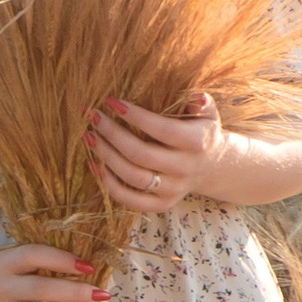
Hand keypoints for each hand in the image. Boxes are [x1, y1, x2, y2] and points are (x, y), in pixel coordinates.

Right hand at [0, 241, 109, 301]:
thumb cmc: (2, 267)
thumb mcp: (15, 255)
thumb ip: (42, 260)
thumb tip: (87, 268)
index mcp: (6, 262)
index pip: (34, 255)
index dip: (62, 260)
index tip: (89, 267)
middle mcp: (1, 287)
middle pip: (39, 289)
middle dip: (74, 293)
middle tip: (102, 296)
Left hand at [85, 87, 224, 215]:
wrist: (212, 167)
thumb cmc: (200, 132)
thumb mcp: (207, 113)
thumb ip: (201, 102)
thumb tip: (195, 97)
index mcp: (197, 143)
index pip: (162, 129)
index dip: (135, 116)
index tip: (111, 101)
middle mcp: (185, 168)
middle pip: (141, 154)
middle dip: (112, 134)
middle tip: (94, 117)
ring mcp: (173, 189)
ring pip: (132, 176)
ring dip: (106, 156)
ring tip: (89, 136)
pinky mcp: (162, 204)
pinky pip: (130, 199)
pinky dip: (108, 183)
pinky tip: (94, 163)